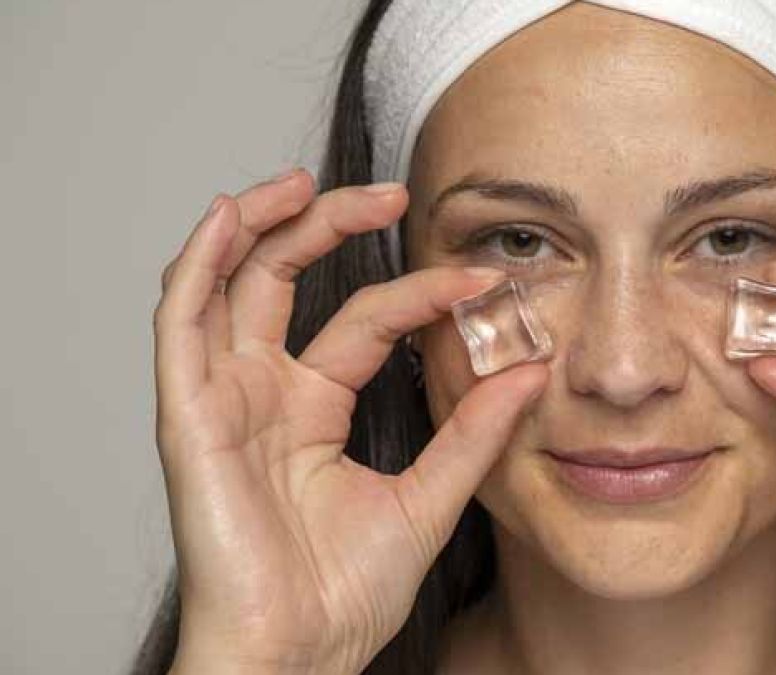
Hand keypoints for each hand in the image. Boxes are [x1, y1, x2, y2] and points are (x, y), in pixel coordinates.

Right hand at [154, 170, 547, 673]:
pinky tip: (230, 218)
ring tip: (306, 182)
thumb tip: (530, 369)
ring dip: (258, 224)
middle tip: (390, 195)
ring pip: (226, 285)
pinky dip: (198, 265)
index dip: (419, 292)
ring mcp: (223, 401)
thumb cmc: (344, 594)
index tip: (481, 280)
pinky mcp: (188, 419)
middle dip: (329, 226)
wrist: (300, 655)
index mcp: (313, 409)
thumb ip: (475, 433)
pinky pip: (179, 325)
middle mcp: (264, 394)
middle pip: (285, 281)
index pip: (366, 321)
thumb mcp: (430, 496)